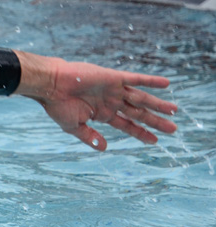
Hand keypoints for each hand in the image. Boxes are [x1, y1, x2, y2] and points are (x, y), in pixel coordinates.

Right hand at [14, 50, 177, 150]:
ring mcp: (114, 90)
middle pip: (138, 113)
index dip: (141, 133)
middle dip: (155, 121)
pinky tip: (166, 84)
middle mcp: (111, 102)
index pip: (126, 125)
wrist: (51, 85)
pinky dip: (151, 81)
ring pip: (141, 98)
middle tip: (172, 129)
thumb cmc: (57, 106)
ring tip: (174, 111)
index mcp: (102, 114)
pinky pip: (136, 79)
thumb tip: (104, 148)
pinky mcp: (114, 78)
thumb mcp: (73, 126)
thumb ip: (89, 137)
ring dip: (157, 104)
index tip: (154, 141)